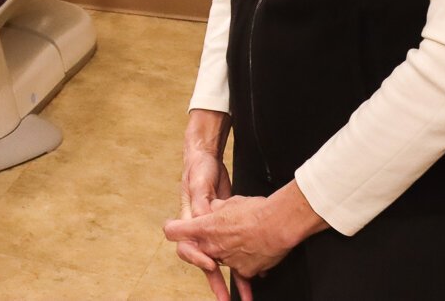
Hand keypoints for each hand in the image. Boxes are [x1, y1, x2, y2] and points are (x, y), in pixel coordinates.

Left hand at [164, 181, 326, 282]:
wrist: (278, 225)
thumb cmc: (256, 211)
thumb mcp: (230, 202)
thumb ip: (216, 208)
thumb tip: (214, 208)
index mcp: (205, 227)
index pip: (174, 231)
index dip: (173, 230)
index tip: (174, 230)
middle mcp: (212, 247)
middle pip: (202, 248)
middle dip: (211, 243)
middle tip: (226, 236)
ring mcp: (227, 261)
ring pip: (223, 258)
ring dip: (231, 252)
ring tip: (248, 241)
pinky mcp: (244, 271)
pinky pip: (242, 268)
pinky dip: (248, 262)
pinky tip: (258, 251)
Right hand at [175, 110, 238, 300]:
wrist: (206, 157)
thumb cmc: (198, 168)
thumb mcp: (199, 184)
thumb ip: (200, 202)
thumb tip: (203, 216)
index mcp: (191, 221)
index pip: (186, 246)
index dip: (196, 255)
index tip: (210, 263)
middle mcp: (201, 229)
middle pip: (207, 261)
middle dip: (217, 281)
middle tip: (226, 297)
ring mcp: (214, 230)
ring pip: (224, 260)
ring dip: (235, 278)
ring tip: (245, 294)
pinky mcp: (227, 228)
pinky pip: (237, 252)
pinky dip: (246, 264)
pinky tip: (259, 274)